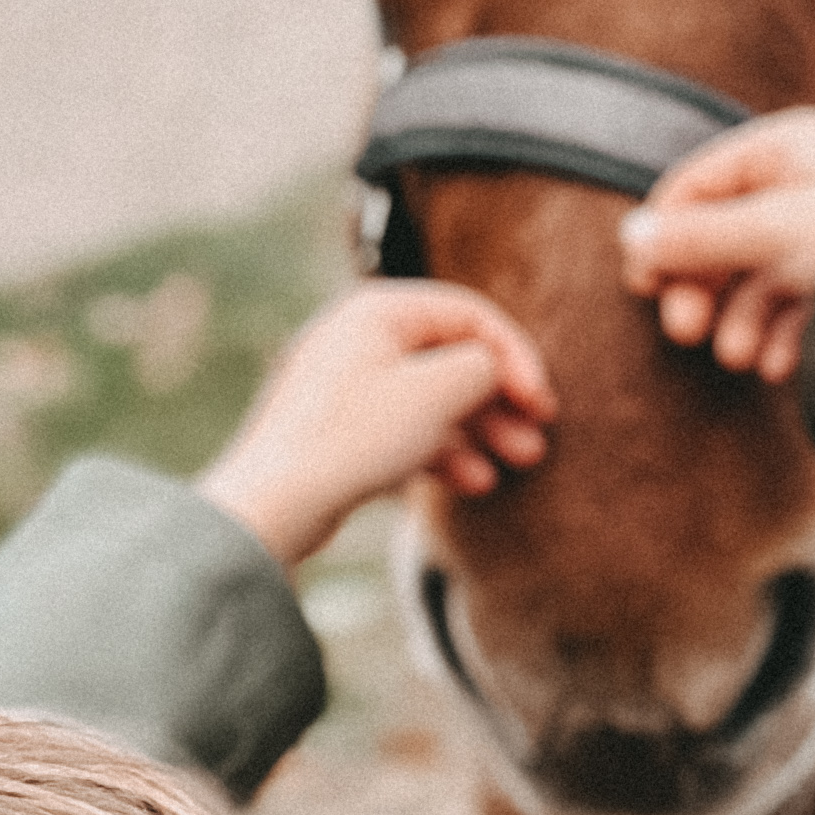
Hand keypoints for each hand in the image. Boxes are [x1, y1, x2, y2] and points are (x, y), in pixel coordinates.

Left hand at [198, 282, 554, 566]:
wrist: (273, 505)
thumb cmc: (352, 438)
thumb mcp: (437, 392)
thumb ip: (483, 367)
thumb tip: (492, 368)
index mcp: (378, 309)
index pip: (470, 315)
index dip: (516, 356)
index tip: (542, 404)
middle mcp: (361, 338)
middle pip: (453, 357)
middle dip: (502, 399)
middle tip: (539, 439)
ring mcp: (349, 386)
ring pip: (434, 398)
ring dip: (483, 429)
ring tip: (519, 463)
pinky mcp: (342, 431)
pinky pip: (407, 430)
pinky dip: (445, 451)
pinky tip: (476, 483)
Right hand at [616, 109, 814, 384]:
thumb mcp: (770, 230)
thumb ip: (698, 237)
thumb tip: (631, 239)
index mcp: (785, 147)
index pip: (697, 184)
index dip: (664, 233)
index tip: (643, 284)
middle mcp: (806, 184)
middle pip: (723, 237)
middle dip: (702, 288)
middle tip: (685, 332)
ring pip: (758, 280)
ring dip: (739, 322)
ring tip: (738, 357)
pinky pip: (797, 309)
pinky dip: (781, 337)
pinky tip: (779, 366)